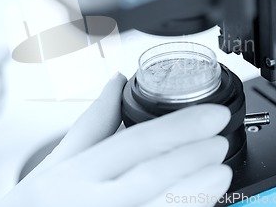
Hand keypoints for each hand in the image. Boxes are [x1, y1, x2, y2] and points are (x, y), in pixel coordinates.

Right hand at [0, 73, 231, 206]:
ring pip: (160, 206)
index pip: (135, 142)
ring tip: (220, 173)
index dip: (181, 126)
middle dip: (194, 156)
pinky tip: (200, 203)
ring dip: (196, 190)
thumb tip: (117, 81)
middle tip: (220, 141)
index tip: (212, 116)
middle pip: (152, 174)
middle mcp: (88, 202)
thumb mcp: (55, 163)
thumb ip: (91, 124)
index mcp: (73, 175)